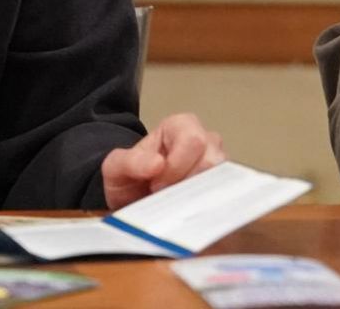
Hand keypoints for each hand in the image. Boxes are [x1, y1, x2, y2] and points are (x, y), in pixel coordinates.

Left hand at [101, 113, 224, 208]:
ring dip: (197, 198)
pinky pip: (223, 196)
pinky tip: (188, 213)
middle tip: (165, 197)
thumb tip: (158, 163)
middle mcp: (206, 140)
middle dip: (186, 184)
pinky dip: (207, 207)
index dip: (176, 167)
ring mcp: (217, 164)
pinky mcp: (222, 187)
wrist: (131, 199)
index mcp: (181, 125)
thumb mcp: (116, 168)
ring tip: (175, 205)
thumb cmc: (128, 177)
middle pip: (211, 161)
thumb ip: (130, 162)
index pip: (193, 141)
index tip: (156, 186)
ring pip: (222, 180)